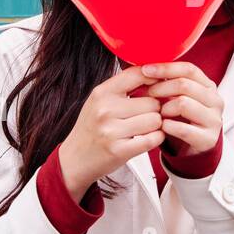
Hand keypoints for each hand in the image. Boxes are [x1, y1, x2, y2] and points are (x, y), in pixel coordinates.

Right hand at [56, 65, 163, 199]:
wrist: (74, 159)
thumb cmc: (91, 128)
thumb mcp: (100, 101)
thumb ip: (123, 87)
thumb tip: (154, 74)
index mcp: (102, 93)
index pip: (137, 74)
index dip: (155, 79)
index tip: (158, 86)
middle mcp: (105, 109)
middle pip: (152, 101)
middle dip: (155, 109)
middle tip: (146, 115)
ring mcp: (111, 131)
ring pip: (155, 120)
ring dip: (156, 125)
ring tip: (144, 128)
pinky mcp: (120, 150)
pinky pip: (153, 139)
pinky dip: (156, 138)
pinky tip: (147, 138)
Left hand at [142, 62, 223, 156]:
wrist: (192, 148)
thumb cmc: (181, 118)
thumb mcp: (177, 97)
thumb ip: (167, 82)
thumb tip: (144, 67)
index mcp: (208, 86)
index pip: (188, 69)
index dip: (166, 68)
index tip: (145, 70)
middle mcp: (215, 100)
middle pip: (184, 85)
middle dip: (160, 88)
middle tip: (147, 94)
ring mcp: (213, 120)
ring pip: (183, 104)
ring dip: (164, 108)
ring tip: (158, 113)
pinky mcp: (208, 139)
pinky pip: (182, 129)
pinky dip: (167, 126)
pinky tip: (162, 126)